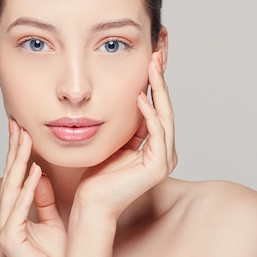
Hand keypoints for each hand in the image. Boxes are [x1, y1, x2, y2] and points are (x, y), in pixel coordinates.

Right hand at [0, 120, 66, 256]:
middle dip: (14, 149)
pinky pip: (19, 207)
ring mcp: (4, 227)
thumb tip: (40, 175)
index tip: (22, 129)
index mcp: (11, 212)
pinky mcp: (10, 237)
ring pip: (12, 187)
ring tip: (26, 139)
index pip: (14, 175)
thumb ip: (43, 199)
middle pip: (9, 176)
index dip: (18, 152)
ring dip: (19, 162)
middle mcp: (3, 217)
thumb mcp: (53, 221)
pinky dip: (27, 188)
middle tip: (18, 124)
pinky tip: (34, 171)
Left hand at [73, 51, 176, 219]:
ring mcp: (163, 160)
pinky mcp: (157, 168)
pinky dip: (149, 114)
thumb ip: (125, 123)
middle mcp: (164, 151)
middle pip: (165, 107)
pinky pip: (156, 134)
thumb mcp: (113, 139)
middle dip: (160, 79)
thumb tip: (128, 96)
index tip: (150, 58)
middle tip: (157, 53)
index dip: (155, 82)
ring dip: (158, 90)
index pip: (157, 106)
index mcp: (154, 144)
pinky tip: (141, 97)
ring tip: (151, 67)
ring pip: (164, 116)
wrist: (91, 203)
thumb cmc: (96, 174)